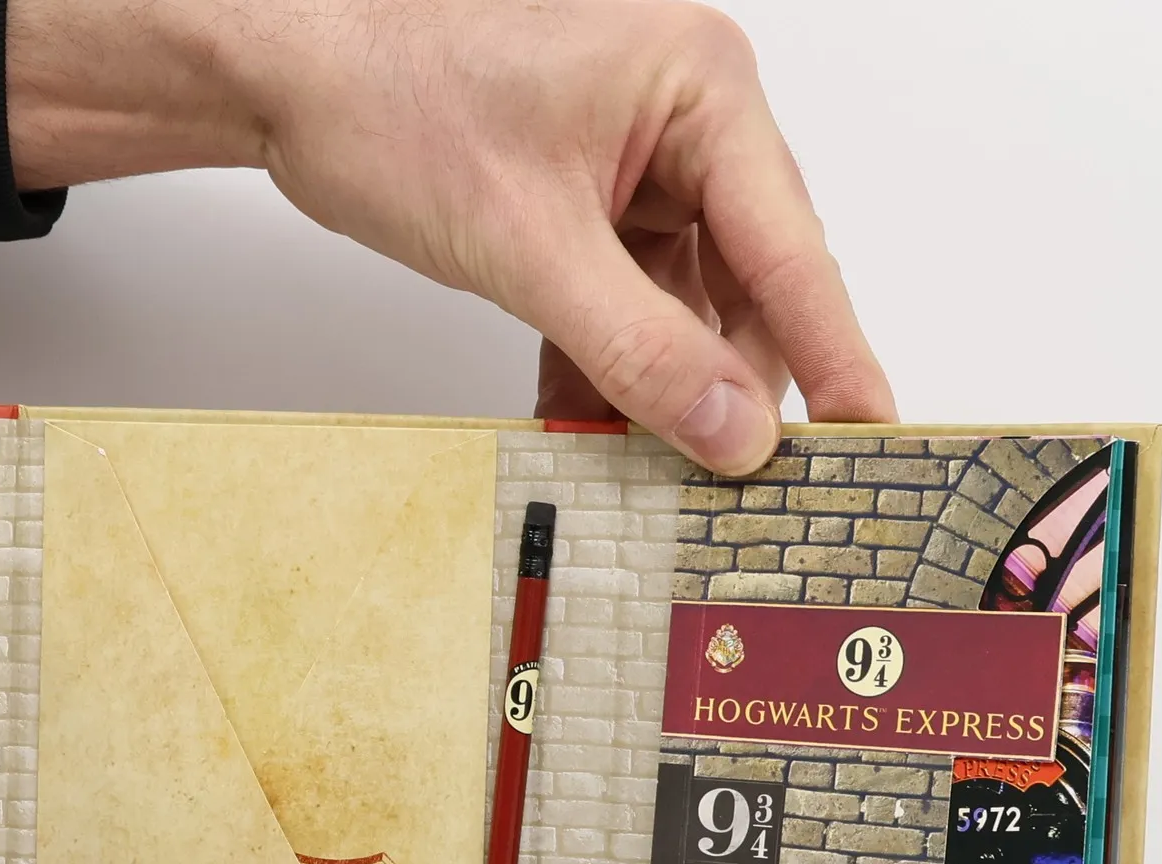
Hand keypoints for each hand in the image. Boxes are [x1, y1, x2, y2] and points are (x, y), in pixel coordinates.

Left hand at [8, 0, 894, 469]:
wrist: (289, 77)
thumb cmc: (396, 104)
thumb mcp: (530, 249)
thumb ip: (640, 350)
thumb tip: (732, 433)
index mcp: (700, 91)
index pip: (792, 248)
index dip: (835, 354)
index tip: (872, 438)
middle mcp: (685, 121)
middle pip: (749, 285)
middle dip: (732, 386)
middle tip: (740, 489)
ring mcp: (636, 164)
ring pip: (687, 307)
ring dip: (663, 390)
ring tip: (649, 471)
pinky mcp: (587, 205)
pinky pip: (628, 305)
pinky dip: (609, 366)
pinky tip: (586, 421)